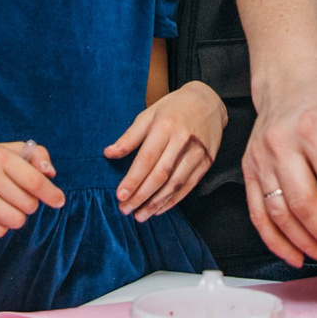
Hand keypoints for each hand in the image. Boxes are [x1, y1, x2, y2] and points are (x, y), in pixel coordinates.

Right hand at [0, 141, 63, 237]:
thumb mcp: (11, 151)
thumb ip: (37, 156)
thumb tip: (50, 173)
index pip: (34, 181)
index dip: (51, 193)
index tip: (59, 201)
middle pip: (29, 205)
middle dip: (29, 203)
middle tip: (15, 196)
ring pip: (15, 221)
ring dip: (16, 216)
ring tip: (4, 205)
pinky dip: (0, 225)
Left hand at [107, 83, 225, 220]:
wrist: (208, 101)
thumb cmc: (173, 108)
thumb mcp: (149, 115)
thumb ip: (130, 137)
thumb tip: (108, 154)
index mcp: (165, 126)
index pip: (147, 159)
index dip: (133, 179)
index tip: (120, 196)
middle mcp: (183, 141)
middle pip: (160, 175)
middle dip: (141, 196)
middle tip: (126, 210)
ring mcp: (197, 153)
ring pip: (175, 184)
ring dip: (156, 203)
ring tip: (140, 215)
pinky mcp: (207, 162)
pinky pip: (188, 186)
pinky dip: (173, 200)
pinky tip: (159, 209)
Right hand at [242, 69, 316, 270]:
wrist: (286, 81)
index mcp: (313, 128)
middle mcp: (281, 144)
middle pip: (304, 205)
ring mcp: (260, 158)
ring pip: (280, 215)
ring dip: (306, 245)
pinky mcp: (248, 170)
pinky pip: (258, 214)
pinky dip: (276, 241)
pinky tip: (295, 255)